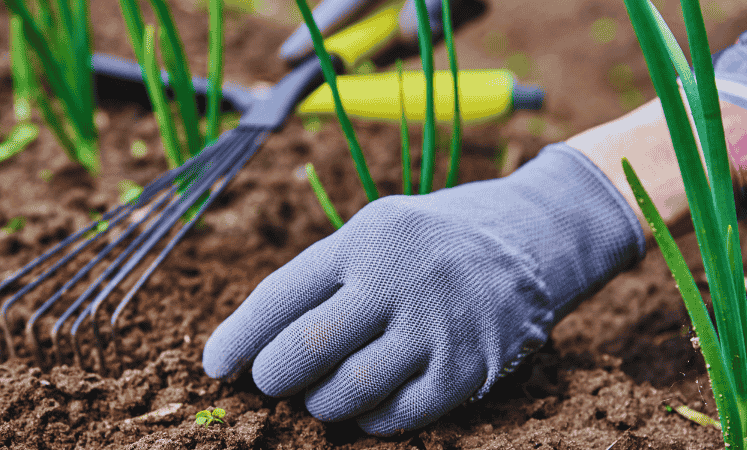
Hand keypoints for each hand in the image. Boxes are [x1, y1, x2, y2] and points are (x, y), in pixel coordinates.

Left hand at [203, 144, 643, 434]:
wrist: (534, 237)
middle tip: (266, 385)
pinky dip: (369, 419)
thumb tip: (260, 340)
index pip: (281, 295)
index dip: (238, 336)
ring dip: (319, 403)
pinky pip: (399, 413)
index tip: (212, 364)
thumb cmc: (434, 240)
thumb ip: (327, 276)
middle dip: (272, 376)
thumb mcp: (378, 229)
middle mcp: (399, 279)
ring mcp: (437, 325)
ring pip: (349, 389)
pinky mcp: (469, 366)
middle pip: (307, 348)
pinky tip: (362, 410)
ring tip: (316, 397)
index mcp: (366, 238)